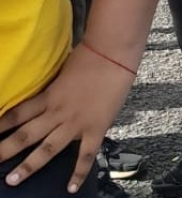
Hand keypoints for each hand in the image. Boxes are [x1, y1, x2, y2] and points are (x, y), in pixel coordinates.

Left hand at [0, 44, 136, 192]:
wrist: (114, 54)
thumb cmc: (89, 56)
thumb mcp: (62, 72)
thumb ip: (52, 88)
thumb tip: (44, 96)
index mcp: (47, 96)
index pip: (15, 114)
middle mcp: (57, 112)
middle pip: (24, 135)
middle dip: (4, 150)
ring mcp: (76, 122)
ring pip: (47, 149)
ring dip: (29, 165)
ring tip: (12, 181)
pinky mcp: (96, 128)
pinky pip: (85, 155)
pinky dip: (78, 173)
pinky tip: (70, 189)